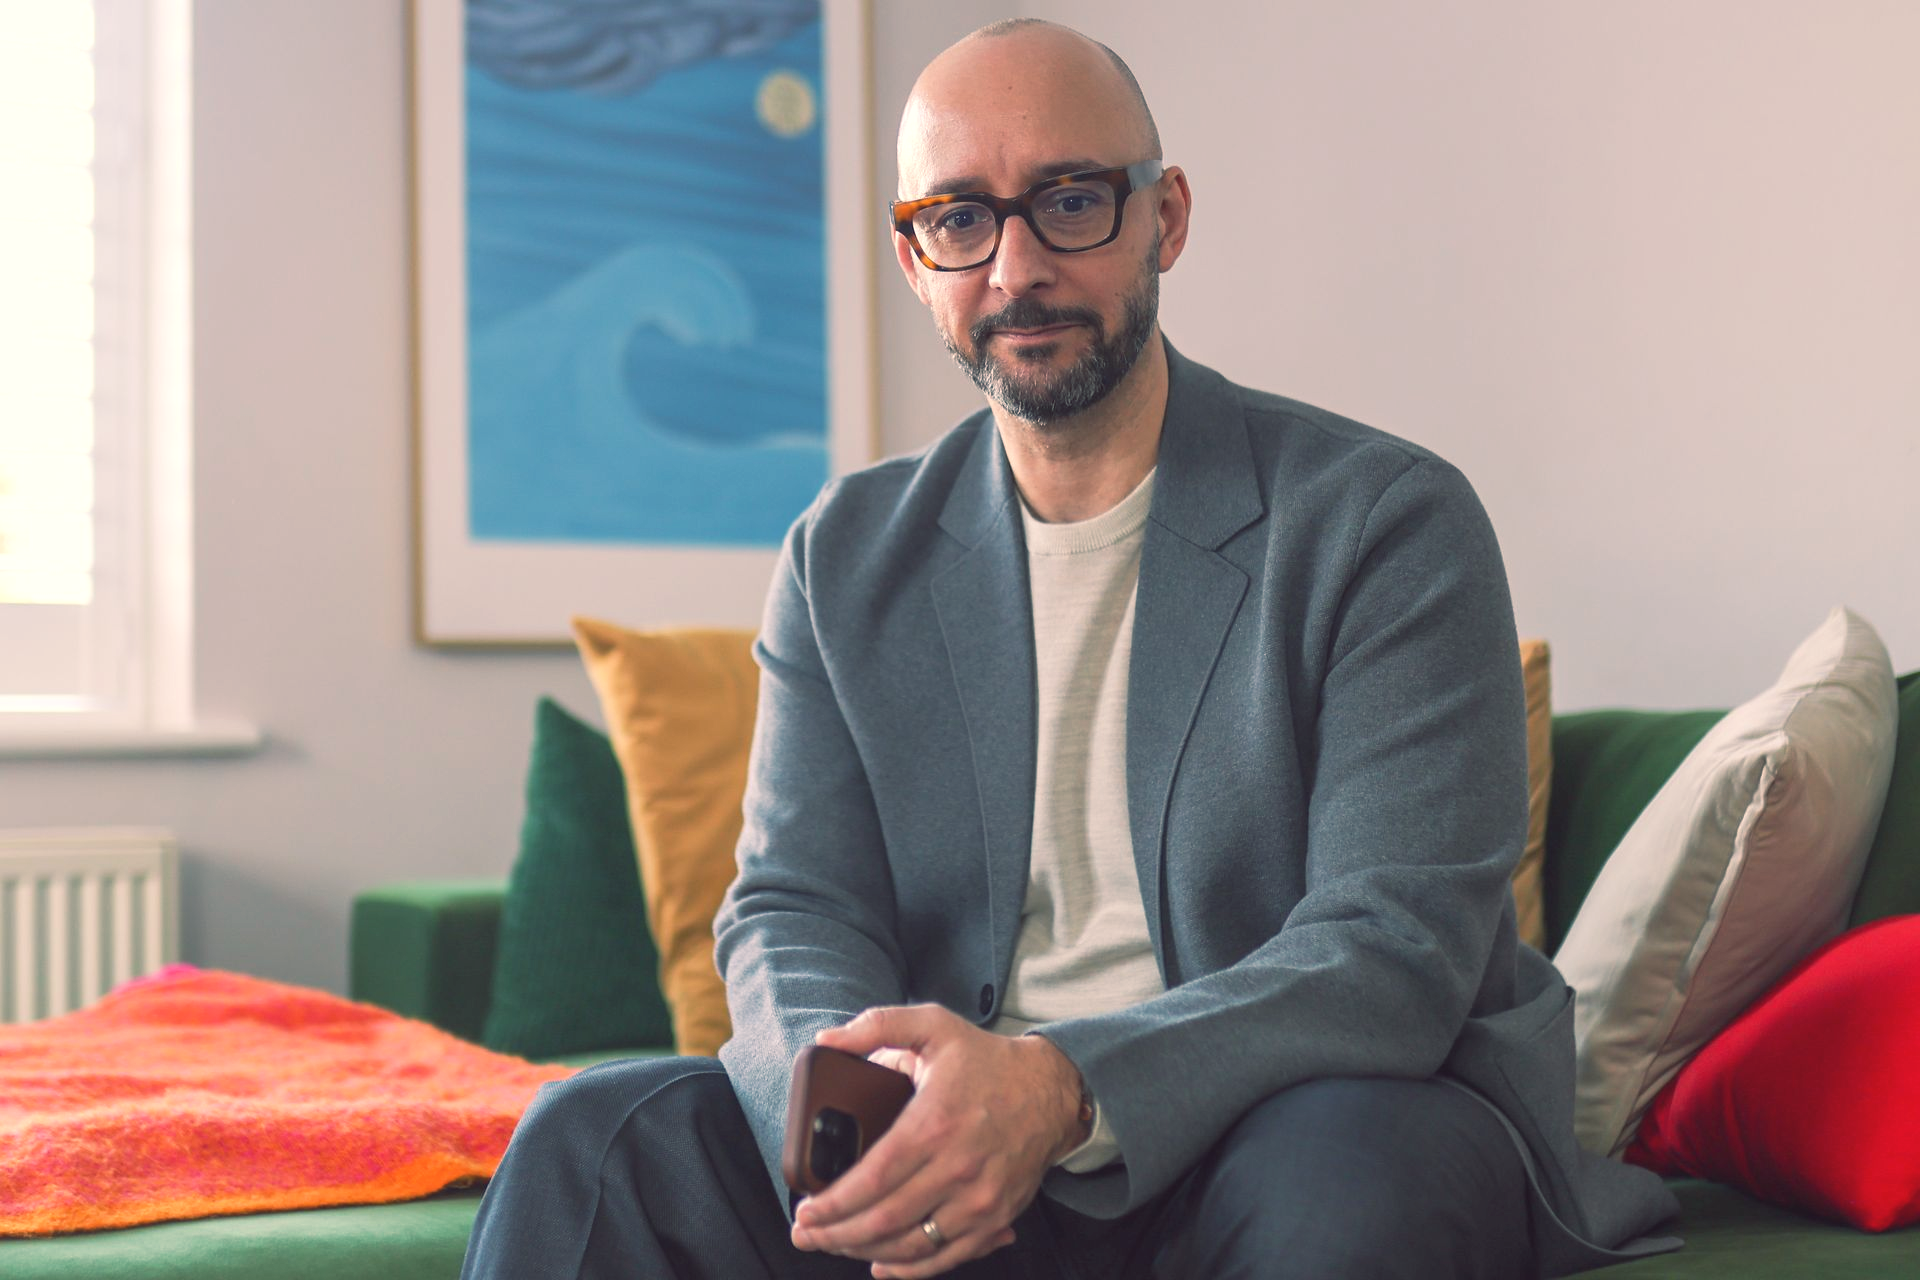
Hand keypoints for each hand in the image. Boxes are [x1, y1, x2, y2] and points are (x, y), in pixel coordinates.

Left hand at [790, 1004, 1087, 1278]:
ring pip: (911, 1246)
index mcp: (934, 1123)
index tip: (806, 1210)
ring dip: (865, 1252)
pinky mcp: (996, 1218)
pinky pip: (947, 1257)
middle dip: (835, 1234)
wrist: (1052, 1090)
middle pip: (884, 1220)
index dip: (833, 1203)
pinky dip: (910, 1270)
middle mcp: (957, 1167)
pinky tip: (881, 1264)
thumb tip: (827, 1041)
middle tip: (805, 1234)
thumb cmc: (987, 1060)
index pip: (871, 1179)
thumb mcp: (933, 1026)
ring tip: (834, 1244)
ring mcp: (979, 1199)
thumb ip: (877, 1026)